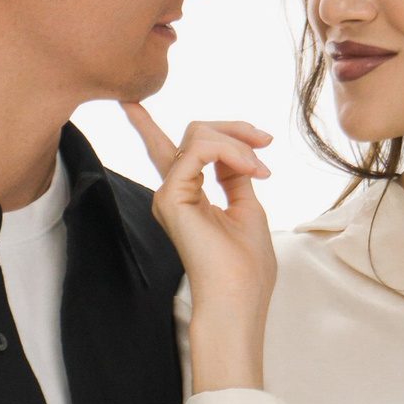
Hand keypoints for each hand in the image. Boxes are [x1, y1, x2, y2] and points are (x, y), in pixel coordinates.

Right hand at [124, 103, 276, 391]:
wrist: (238, 298)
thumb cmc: (247, 266)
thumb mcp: (247, 206)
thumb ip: (236, 174)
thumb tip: (237, 149)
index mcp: (187, 197)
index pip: (168, 150)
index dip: (148, 126)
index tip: (137, 104)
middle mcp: (172, 192)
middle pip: (196, 134)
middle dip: (235, 129)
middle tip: (265, 143)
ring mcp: (169, 193)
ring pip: (200, 135)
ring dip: (239, 143)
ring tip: (263, 169)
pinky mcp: (171, 196)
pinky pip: (201, 149)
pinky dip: (232, 151)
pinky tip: (252, 170)